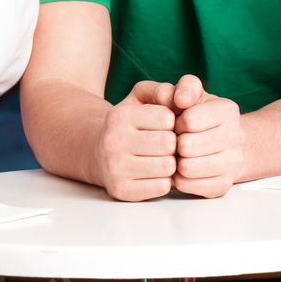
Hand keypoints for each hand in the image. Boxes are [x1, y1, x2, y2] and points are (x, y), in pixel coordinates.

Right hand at [97, 80, 177, 201]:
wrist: (99, 153)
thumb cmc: (129, 125)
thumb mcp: (140, 98)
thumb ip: (162, 90)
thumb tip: (181, 100)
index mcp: (119, 115)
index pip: (167, 118)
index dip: (172, 122)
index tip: (164, 125)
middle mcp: (113, 141)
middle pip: (169, 143)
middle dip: (173, 143)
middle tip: (166, 144)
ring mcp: (115, 168)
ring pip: (168, 167)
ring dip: (170, 163)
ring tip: (161, 157)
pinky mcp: (121, 191)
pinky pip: (162, 187)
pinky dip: (164, 180)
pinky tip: (154, 174)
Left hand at [171, 74, 244, 197]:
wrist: (222, 143)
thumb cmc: (200, 116)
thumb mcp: (194, 94)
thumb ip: (186, 87)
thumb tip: (181, 98)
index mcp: (228, 110)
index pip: (190, 120)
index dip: (176, 122)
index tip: (180, 123)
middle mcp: (237, 136)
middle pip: (187, 146)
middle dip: (175, 143)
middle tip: (178, 140)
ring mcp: (233, 163)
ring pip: (187, 168)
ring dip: (176, 161)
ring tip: (180, 154)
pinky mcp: (223, 185)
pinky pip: (187, 185)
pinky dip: (179, 179)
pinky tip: (184, 169)